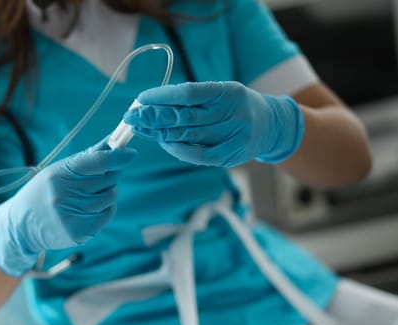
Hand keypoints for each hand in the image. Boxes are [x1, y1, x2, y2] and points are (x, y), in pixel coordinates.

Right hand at [0, 138, 136, 276]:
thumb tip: (114, 139)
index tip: (131, 154)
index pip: (97, 162)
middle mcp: (65, 195)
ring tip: (90, 194)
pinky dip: (105, 209)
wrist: (23, 225)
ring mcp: (71, 216)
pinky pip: (107, 215)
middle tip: (101, 176)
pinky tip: (91, 208)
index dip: (117, 157)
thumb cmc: (46, 190)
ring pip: (110, 197)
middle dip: (110, 175)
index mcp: (60, 175)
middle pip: (108, 179)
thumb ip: (89, 156)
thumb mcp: (60, 169)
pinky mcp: (78, 233)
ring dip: (108, 193)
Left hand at [123, 81, 304, 167]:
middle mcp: (232, 114)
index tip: (142, 98)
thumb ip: (193, 97)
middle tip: (130, 116)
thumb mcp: (222, 92)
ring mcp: (232, 137)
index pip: (189, 93)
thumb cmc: (237, 105)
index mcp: (228, 92)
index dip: (163, 96)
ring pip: (187, 135)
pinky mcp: (229, 157)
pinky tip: (162, 141)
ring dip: (158, 132)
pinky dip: (176, 149)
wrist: (271, 126)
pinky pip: (196, 155)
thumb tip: (153, 102)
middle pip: (184, 116)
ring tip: (139, 128)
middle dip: (153, 116)